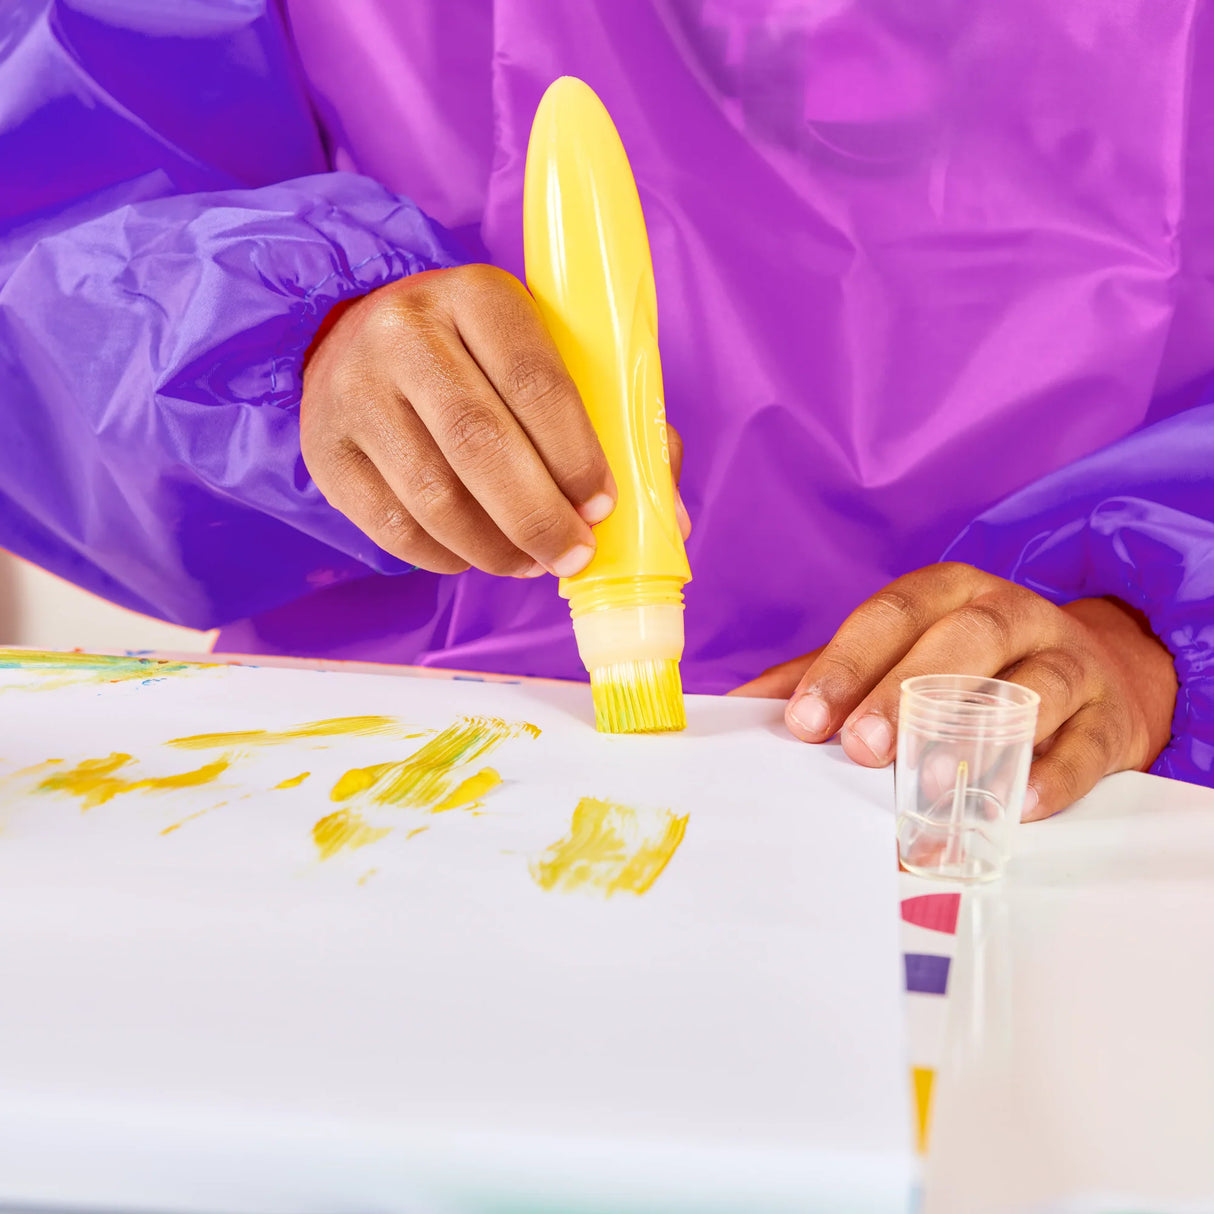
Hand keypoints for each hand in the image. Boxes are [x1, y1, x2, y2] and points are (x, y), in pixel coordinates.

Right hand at [302, 264, 687, 577]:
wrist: (359, 338)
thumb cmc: (480, 358)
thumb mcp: (544, 354)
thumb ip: (613, 424)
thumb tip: (664, 516)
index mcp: (477, 295)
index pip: (534, 379)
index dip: (575, 454)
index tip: (602, 505)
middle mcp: (404, 332)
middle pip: (479, 442)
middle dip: (539, 516)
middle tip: (574, 555)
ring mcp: (355, 391)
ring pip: (434, 495)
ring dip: (495, 547)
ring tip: (532, 563)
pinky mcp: (326, 449)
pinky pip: (392, 527)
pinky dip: (447, 557)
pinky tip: (479, 554)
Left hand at [732, 564, 1177, 819]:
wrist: (1093, 674)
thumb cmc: (970, 667)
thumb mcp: (899, 653)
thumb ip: (826, 673)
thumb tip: (742, 705)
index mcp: (948, 593)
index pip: (891, 616)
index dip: (846, 665)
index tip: (803, 721)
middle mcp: (1009, 614)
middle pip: (959, 644)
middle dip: (905, 696)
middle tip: (862, 750)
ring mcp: (1068, 661)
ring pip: (1028, 688)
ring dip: (976, 736)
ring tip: (929, 784)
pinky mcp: (1110, 717)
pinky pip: (1084, 744)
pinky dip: (1051, 775)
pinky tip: (1014, 804)